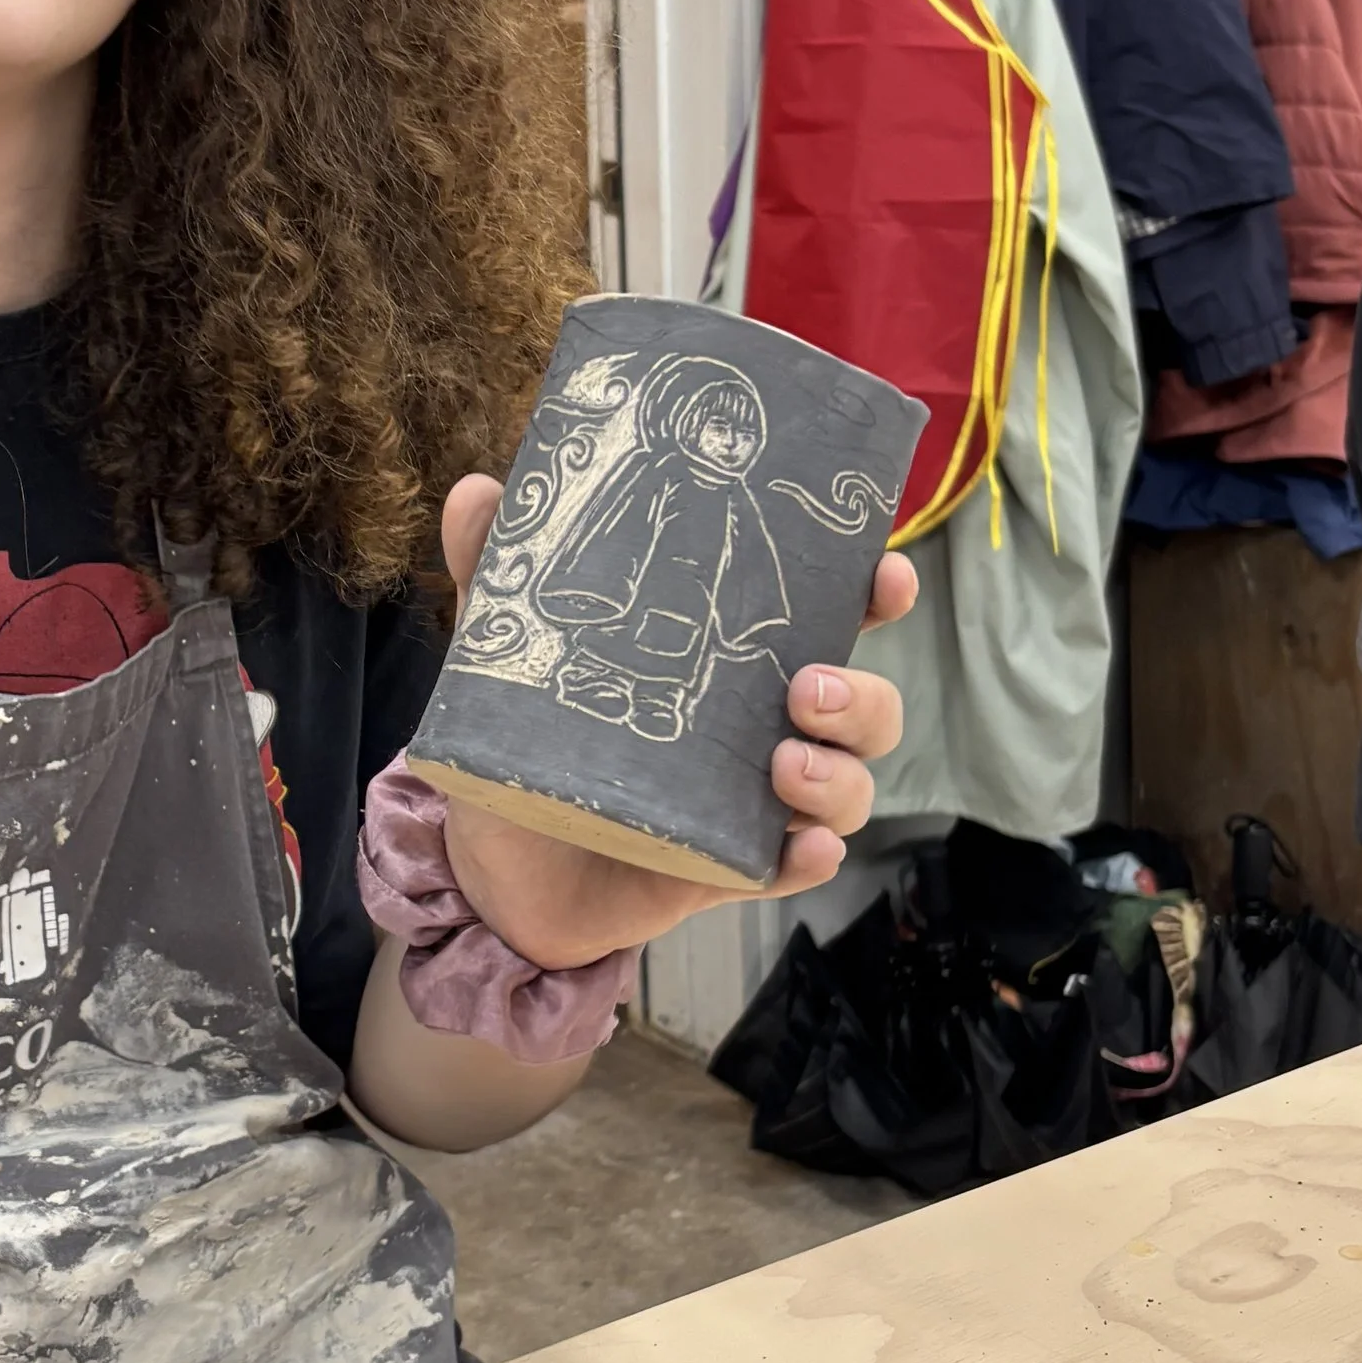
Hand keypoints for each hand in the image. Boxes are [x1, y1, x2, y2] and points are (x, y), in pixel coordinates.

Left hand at [432, 472, 914, 968]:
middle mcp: (758, 729)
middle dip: (861, 696)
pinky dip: (811, 857)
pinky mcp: (728, 871)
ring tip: (783, 764)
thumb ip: (499, 571)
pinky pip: (793, 867)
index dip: (873, 596)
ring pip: (848, 787)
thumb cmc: (528, 741)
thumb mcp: (509, 651)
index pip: (826, 618)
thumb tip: (476, 491)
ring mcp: (752, 804)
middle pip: (864, 707)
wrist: (492, 864)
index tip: (885, 576)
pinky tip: (800, 846)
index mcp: (728, 660)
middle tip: (805, 689)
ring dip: (838, 773)